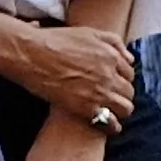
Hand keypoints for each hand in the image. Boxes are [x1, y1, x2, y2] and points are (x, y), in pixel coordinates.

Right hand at [0, 18, 135, 123]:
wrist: (31, 54)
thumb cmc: (55, 41)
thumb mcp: (89, 33)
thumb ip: (113, 43)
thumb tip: (130, 59)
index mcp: (111, 56)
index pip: (130, 74)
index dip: (122, 79)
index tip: (114, 84)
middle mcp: (109, 74)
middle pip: (129, 92)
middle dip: (122, 96)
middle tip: (112, 99)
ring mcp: (99, 92)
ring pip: (125, 108)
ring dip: (120, 111)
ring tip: (111, 113)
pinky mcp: (85, 107)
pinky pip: (109, 122)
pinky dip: (111, 126)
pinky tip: (107, 127)